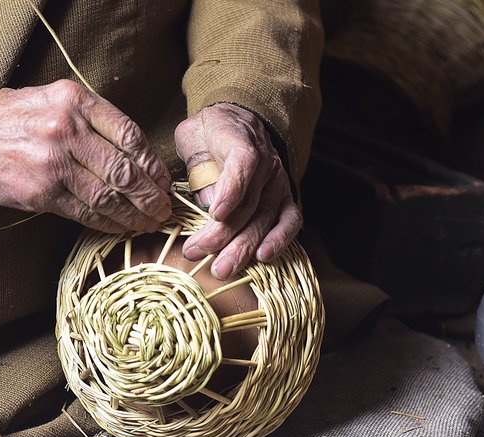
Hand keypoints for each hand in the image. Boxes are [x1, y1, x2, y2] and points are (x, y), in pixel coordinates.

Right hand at [0, 80, 171, 232]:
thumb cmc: (15, 119)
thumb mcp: (55, 99)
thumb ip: (94, 119)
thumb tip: (138, 153)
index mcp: (76, 101)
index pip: (129, 135)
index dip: (152, 163)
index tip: (162, 180)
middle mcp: (67, 130)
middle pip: (124, 169)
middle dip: (151, 195)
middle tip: (164, 209)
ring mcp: (55, 163)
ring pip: (108, 195)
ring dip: (135, 214)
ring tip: (150, 223)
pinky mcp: (43, 193)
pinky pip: (86, 212)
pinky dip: (109, 223)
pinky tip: (122, 227)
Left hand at [175, 103, 301, 279]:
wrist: (240, 122)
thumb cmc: (210, 133)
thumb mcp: (193, 136)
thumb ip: (198, 164)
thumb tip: (209, 202)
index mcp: (242, 141)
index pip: (243, 165)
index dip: (231, 191)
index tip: (215, 215)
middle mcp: (267, 164)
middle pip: (249, 203)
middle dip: (222, 234)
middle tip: (197, 253)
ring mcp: (279, 183)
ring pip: (265, 219)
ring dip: (244, 247)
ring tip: (222, 268)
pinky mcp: (286, 198)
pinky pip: (290, 221)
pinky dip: (280, 240)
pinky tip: (263, 257)